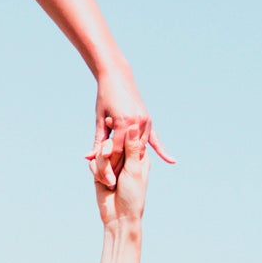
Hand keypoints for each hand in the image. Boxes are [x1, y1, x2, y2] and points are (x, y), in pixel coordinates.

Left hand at [88, 65, 170, 187]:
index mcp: (122, 123)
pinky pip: (155, 139)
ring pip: (140, 147)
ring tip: (128, 179)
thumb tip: (89, 158)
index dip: (108, 166)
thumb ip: (98, 140)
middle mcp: (137, 123)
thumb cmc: (104, 97)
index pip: (115, 151)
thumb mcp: (99, 119)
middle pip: (128, 152)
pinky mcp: (149, 120)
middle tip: (114, 185)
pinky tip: (171, 161)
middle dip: (121, 168)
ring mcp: (145, 122)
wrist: (117, 77)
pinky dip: (162, 150)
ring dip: (134, 161)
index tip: (103, 181)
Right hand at [93, 119, 149, 228]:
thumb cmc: (133, 194)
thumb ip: (131, 148)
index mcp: (138, 156)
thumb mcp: (134, 169)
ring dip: (103, 167)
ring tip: (110, 182)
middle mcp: (124, 158)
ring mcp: (111, 165)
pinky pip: (93, 163)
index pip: (127, 136)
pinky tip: (103, 183)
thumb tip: (133, 125)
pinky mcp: (99, 172)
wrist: (119, 216)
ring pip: (100, 153)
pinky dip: (97, 172)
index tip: (111, 121)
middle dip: (108, 152)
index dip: (119, 130)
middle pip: (111, 142)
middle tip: (106, 156)